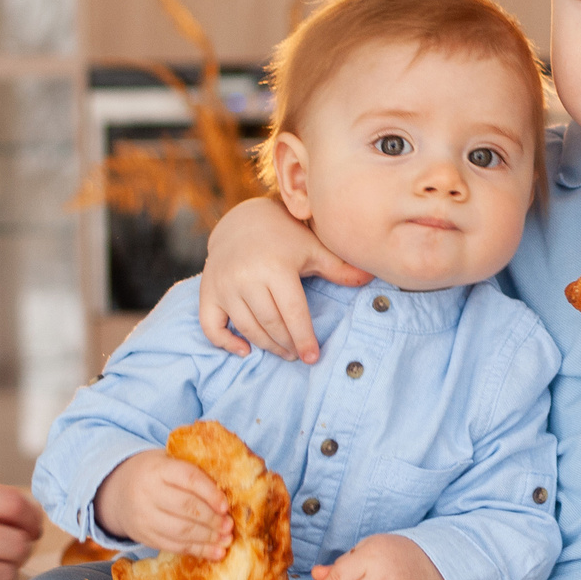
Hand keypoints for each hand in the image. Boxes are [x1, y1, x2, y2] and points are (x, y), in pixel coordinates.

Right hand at [95, 451, 231, 559]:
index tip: (226, 505)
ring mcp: (143, 517)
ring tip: (226, 539)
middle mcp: (147, 492)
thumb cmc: (155, 474)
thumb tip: (233, 491)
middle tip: (229, 525)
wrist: (117, 490)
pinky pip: (174, 547)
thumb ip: (194, 473)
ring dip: (208, 538)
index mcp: (157, 469)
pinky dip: (198, 551)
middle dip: (212, 519)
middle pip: (186, 508)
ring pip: (180, 531)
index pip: (188, 478)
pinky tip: (216, 552)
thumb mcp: (168, 462)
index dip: (210, 493)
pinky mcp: (144, 536)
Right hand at [196, 196, 370, 361]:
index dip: (304, 339)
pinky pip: (211, 326)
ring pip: (247, 328)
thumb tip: (372, 278)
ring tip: (283, 351)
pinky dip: (225, 343)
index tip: (313, 357)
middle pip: (270, 324)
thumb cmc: (285, 238)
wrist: (242, 222)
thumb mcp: (313, 249)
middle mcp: (246, 277)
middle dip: (287, 345)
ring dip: (266, 346)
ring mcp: (224, 285)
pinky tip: (245, 350)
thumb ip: (339, 268)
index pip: (293, 313)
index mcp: (275, 267)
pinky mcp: (208, 292)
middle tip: (299, 355)